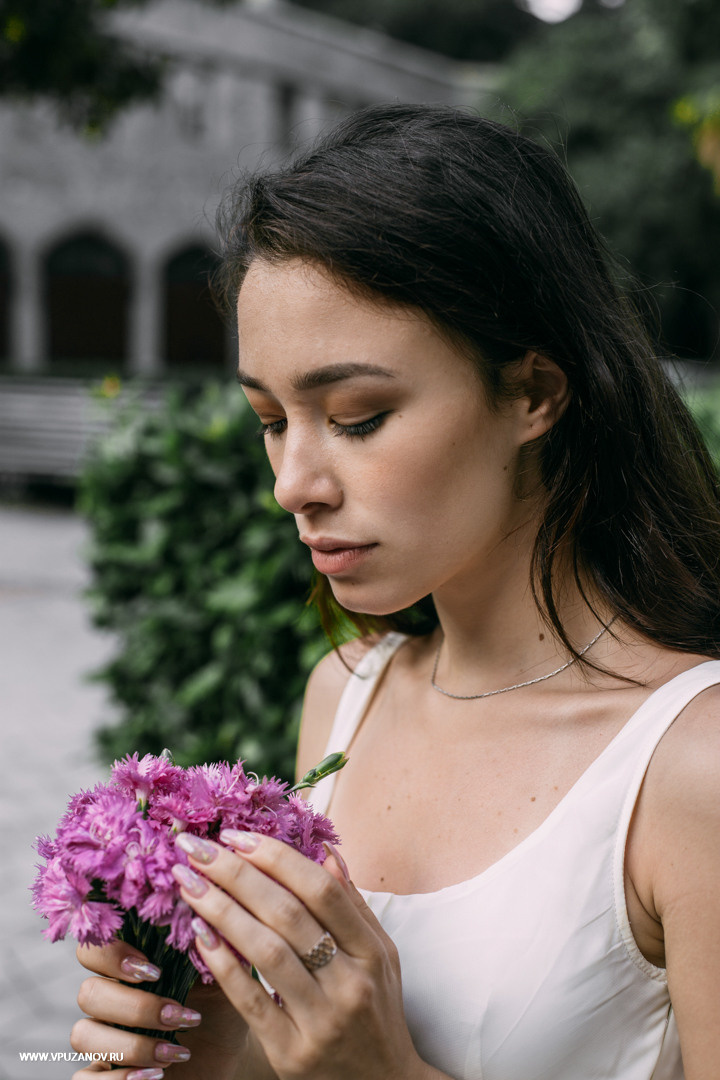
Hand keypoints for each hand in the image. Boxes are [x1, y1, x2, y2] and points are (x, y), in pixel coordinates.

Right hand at [69, 939, 250, 1079]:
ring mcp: (103, 1038)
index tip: (155, 970)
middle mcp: (110, 998)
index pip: (94, 948)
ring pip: (82, 1035)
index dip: (112, 955)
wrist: (231, 1055)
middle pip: (88, 993)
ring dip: (131, 1046)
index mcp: (130, 965)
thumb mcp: (220, 972)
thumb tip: (196, 914)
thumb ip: (203, 943)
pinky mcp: (103, 1076)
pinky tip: (154, 1077)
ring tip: (175, 1053)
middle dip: (136, 1007)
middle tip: (177, 1015)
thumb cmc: (221, 1005)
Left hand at [171, 832, 433, 1079]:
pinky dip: (223, 964)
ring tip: (188, 883)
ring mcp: (321, 1020)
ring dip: (221, 910)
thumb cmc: (376, 1011)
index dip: (276, 857)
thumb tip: (325, 851)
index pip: (321, 889)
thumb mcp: (380, 955)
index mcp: (372, 951)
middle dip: (237, 874)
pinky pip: (251, 1000)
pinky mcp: (291, 1053)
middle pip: (287, 913)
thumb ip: (352, 904)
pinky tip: (200, 934)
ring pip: (265, 952)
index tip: (237, 835)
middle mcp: (350, 982)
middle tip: (197, 847)